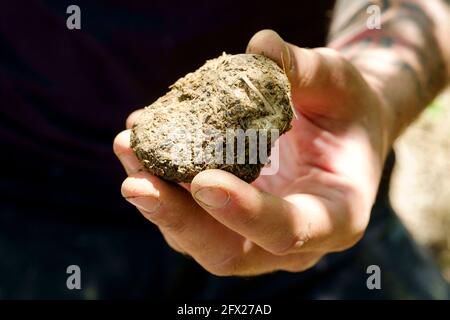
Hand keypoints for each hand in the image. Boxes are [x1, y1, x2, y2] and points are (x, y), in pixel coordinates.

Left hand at [113, 30, 390, 275]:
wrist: (338, 130)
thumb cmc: (345, 110)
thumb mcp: (338, 84)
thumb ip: (304, 70)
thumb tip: (259, 47)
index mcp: (335, 216)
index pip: (289, 230)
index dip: (246, 213)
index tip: (203, 180)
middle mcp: (292, 241)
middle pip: (228, 252)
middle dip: (179, 220)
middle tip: (137, 182)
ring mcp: (254, 234)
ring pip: (196, 239)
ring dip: (158, 201)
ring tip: (128, 147)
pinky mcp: (226, 219)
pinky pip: (187, 213)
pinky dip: (159, 182)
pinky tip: (139, 143)